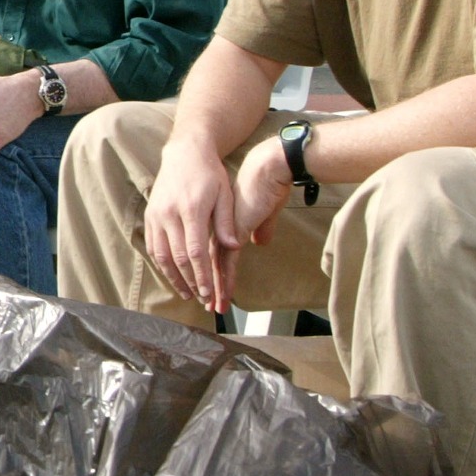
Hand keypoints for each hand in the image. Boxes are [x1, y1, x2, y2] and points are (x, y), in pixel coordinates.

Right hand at [144, 143, 242, 312]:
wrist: (184, 153)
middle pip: (176, 257)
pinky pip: (152, 246)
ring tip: (186, 293)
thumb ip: (226, 222)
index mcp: (191, 208)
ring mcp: (156, 215)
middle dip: (189, 281)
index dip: (200, 274)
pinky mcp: (150, 216)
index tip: (207, 291)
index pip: (194, 250)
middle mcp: (169, 214)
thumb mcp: (225, 194)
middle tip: (201, 298)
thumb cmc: (209, 174)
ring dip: (173, 277)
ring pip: (160, 255)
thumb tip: (233, 247)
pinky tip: (172, 275)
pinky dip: (161, 264)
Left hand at [223, 138, 296, 307]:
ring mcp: (224, 231)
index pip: (213, 251)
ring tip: (213, 307)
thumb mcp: (264, 210)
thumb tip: (260, 241)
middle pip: (208, 261)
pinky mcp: (234, 233)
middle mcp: (219, 228)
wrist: (269, 168)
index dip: (211, 270)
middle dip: (207, 284)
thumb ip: (261, 227)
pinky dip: (224, 281)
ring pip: (214, 266)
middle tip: (205, 304)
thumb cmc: (268, 184)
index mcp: (222, 222)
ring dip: (214, 288)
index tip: (210, 287)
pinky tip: (223, 296)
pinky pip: (226, 262)